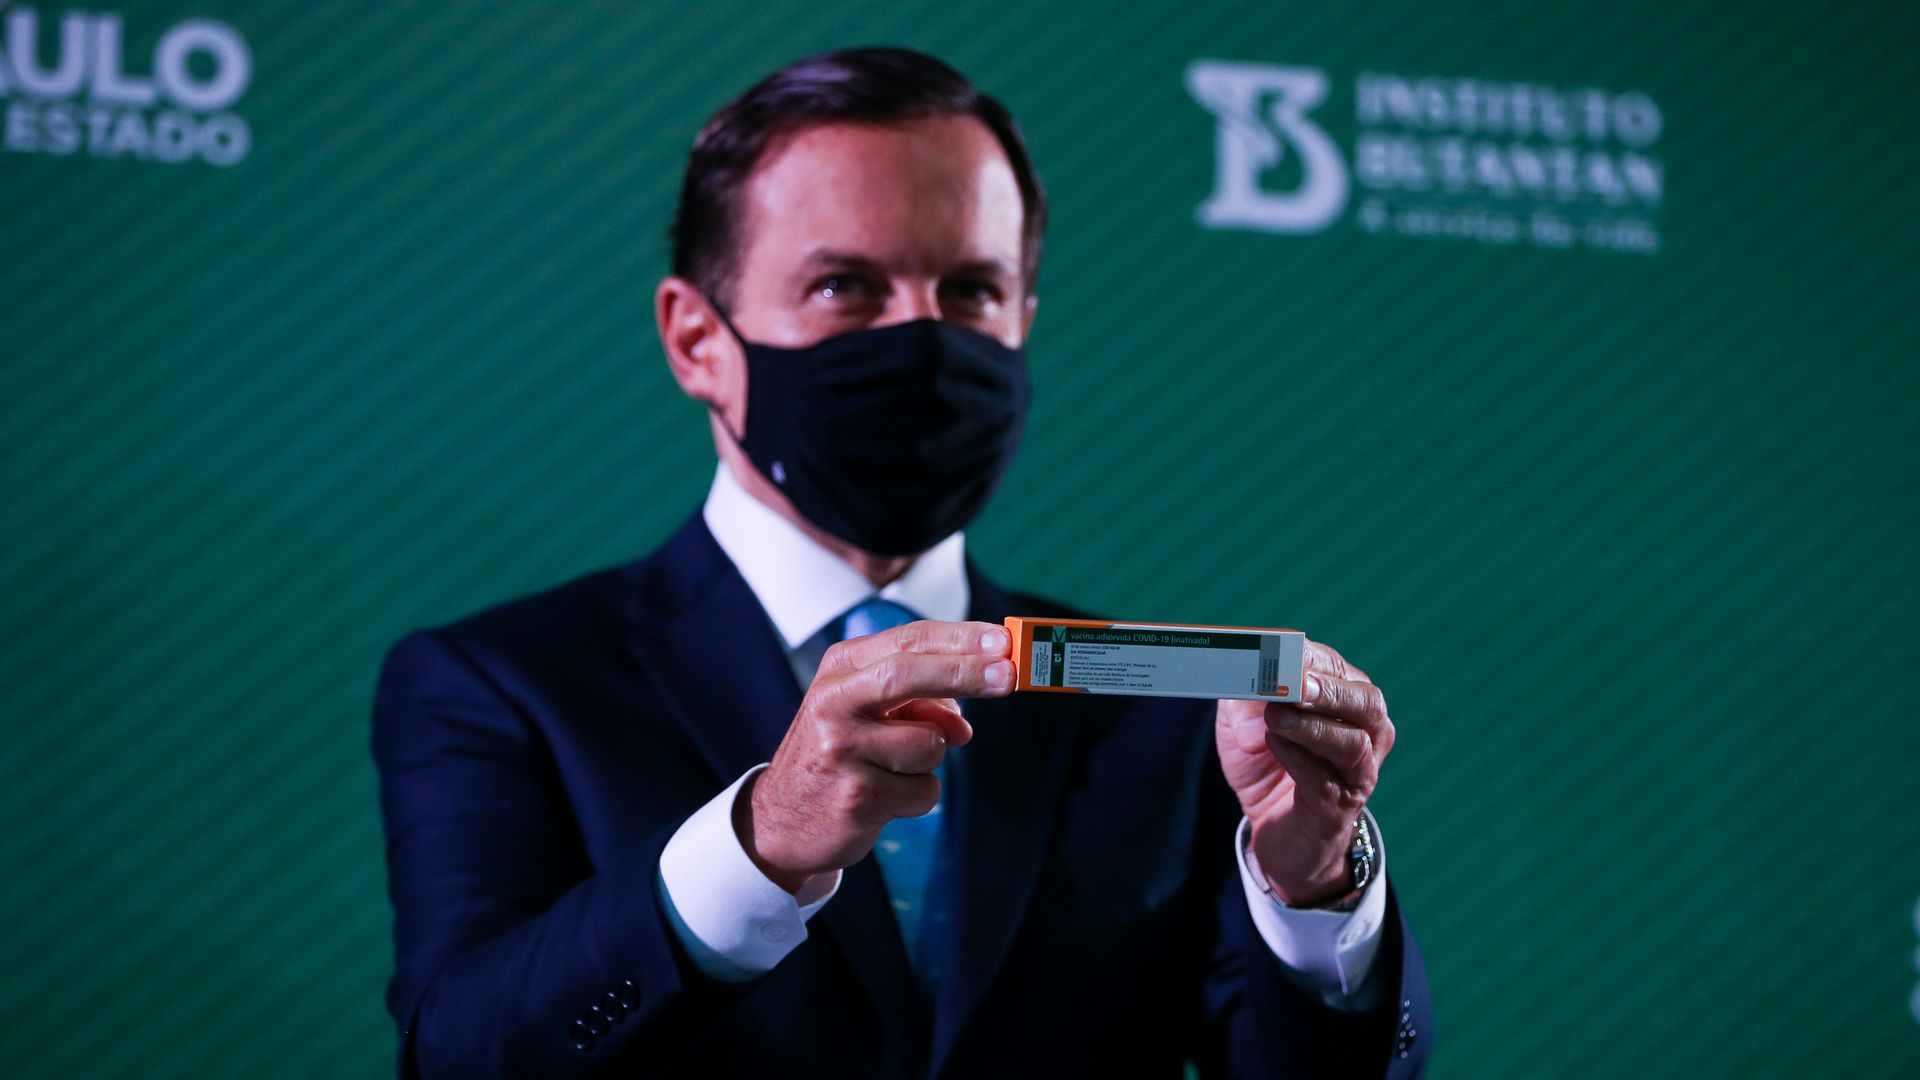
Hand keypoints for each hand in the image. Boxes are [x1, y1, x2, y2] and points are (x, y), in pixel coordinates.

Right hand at [739, 620, 1013, 892]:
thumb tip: (964, 725)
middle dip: (967, 673)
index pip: (908, 641)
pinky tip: (884, 798)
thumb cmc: (840, 753)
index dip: (961, 639)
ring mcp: (841, 749)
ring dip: (930, 760)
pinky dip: (918, 795)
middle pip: (909, 674)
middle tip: (1009, 676)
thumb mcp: (870, 713)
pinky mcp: (856, 796)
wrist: (783, 820)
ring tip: (891, 770)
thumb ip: (920, 703)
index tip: (1004, 643)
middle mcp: (834, 702)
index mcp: (841, 668)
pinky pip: (925, 790)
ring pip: (930, 744)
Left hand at [1213, 640, 1393, 906]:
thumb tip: (1256, 702)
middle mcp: (1366, 733)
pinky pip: (1326, 783)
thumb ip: (1242, 702)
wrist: (1277, 831)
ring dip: (1313, 727)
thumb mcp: (1242, 723)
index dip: (1307, 657)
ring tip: (1276, 717)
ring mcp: (1358, 773)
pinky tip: (1273, 745)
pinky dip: (1298, 760)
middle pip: (1366, 702)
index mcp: (1345, 699)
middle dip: (1328, 690)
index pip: (1336, 668)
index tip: (1278, 650)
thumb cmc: (1267, 765)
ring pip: (1353, 744)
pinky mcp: (1339, 809)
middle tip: (1293, 683)